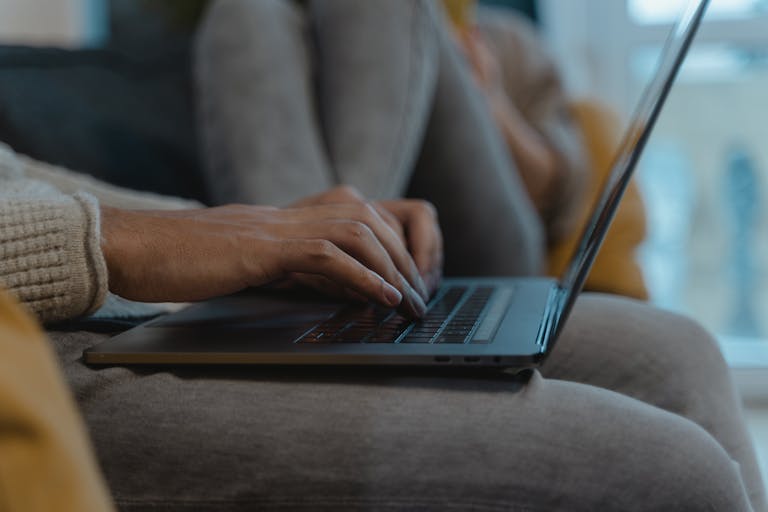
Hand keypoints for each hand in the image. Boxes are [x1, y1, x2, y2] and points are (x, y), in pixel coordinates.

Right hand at [100, 202, 428, 317]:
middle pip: (372, 220)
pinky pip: (327, 255)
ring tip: (409, 302)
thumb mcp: (255, 262)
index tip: (410, 284)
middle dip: (405, 259)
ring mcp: (279, 226)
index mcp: (292, 215)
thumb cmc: (189, 260)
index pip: (364, 217)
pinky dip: (362, 277)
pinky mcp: (264, 247)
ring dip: (392, 269)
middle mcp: (292, 213)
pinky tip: (383, 297)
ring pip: (359, 232)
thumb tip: (339, 288)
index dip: (395, 248)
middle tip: (419, 298)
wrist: (138, 246)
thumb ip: (296, 266)